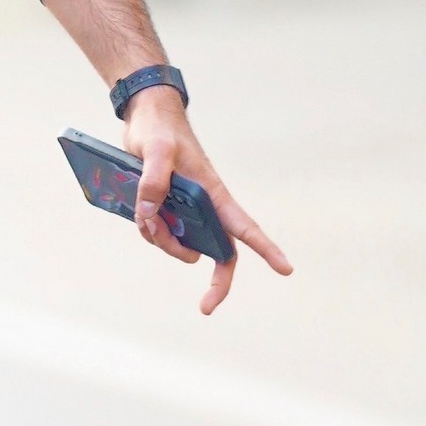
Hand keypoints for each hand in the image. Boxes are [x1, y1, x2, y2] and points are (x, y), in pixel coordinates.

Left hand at [122, 89, 293, 315]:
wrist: (144, 117)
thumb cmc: (159, 129)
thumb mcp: (156, 150)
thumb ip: (153, 180)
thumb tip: (151, 214)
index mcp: (213, 194)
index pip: (245, 227)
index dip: (266, 249)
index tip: (286, 268)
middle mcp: (205, 206)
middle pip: (219, 252)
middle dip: (216, 282)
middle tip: (206, 309)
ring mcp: (187, 209)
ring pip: (182, 244)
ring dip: (163, 242)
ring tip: (145, 217)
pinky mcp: (167, 207)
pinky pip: (160, 232)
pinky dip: (149, 230)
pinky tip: (140, 213)